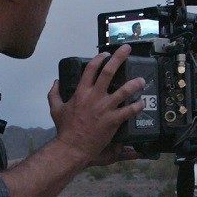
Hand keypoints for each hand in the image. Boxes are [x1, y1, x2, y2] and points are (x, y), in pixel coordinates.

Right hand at [47, 45, 144, 164]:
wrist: (72, 147)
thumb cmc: (65, 129)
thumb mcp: (55, 109)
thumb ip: (54, 93)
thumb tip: (55, 82)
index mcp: (81, 92)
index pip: (91, 69)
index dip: (100, 58)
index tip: (107, 54)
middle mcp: (94, 97)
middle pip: (108, 72)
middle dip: (119, 58)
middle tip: (127, 49)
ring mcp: (105, 108)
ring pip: (124, 90)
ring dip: (134, 83)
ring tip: (141, 80)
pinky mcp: (113, 120)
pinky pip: (129, 110)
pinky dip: (137, 106)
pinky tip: (141, 103)